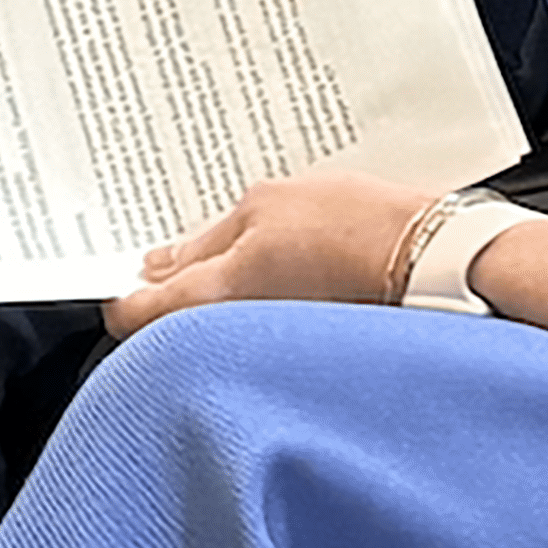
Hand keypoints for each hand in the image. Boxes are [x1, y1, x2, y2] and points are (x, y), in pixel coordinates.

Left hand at [102, 167, 429, 339]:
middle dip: (169, 289)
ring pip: (213, 324)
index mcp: (207, 299)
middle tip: (187, 249)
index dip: (120, 289)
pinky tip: (278, 266)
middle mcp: (226, 335)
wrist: (428, 259)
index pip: (130, 316)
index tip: (125, 271)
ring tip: (244, 248)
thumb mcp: (265, 208)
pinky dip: (253, 299)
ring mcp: (260, 340)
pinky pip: (253, 321)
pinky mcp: (294, 339)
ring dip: (214, 293)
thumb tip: (158, 264)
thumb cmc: (352, 230)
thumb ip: (204, 240)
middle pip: (170, 322)